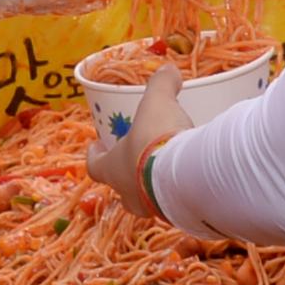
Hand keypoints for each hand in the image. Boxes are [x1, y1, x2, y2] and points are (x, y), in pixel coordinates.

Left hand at [82, 64, 195, 218]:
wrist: (188, 178)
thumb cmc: (157, 140)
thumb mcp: (157, 103)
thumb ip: (161, 84)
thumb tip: (167, 70)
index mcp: (112, 168)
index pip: (94, 166)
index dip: (94, 155)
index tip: (96, 144)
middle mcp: (128, 193)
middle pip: (119, 188)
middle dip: (125, 175)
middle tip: (134, 160)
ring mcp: (152, 209)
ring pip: (147, 200)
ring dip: (152, 186)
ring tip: (166, 169)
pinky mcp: (177, 214)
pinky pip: (173, 204)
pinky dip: (178, 193)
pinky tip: (190, 179)